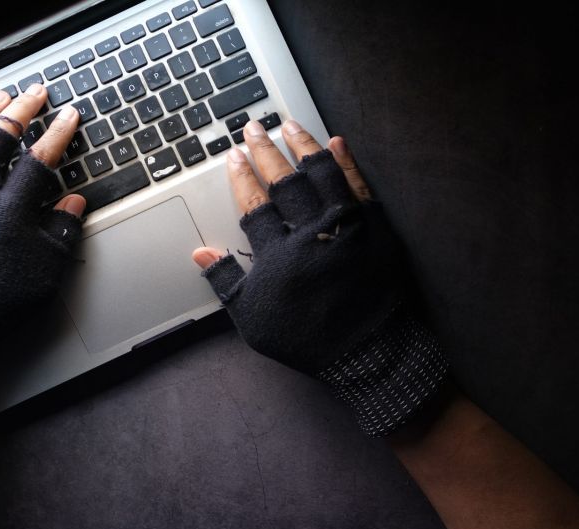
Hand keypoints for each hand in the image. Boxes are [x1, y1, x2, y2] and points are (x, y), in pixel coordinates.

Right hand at [191, 119, 448, 436]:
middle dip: (265, 151)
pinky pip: (360, 185)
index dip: (241, 176)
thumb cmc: (308, 339)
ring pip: (322, 174)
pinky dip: (347, 162)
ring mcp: (347, 226)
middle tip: (253, 128)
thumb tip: (200, 253)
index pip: (254, 203)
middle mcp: (312, 232)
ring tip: (290, 125)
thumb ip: (227, 282)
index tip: (233, 156)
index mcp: (278, 254)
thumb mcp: (254, 319)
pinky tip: (336, 142)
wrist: (369, 354)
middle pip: (284, 181)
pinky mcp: (377, 228)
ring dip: (303, 146)